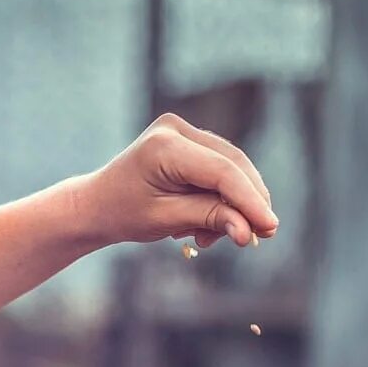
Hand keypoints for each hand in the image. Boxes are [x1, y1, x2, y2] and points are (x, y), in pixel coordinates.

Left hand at [74, 112, 277, 250]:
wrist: (97, 204)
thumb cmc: (124, 213)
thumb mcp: (166, 220)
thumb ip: (209, 219)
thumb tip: (249, 231)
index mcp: (164, 145)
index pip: (222, 171)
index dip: (250, 200)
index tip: (270, 228)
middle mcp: (176, 128)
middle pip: (232, 165)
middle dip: (249, 201)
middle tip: (261, 235)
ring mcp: (183, 131)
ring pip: (230, 167)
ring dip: (234, 203)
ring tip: (213, 237)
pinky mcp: (188, 141)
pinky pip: (219, 169)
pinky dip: (222, 197)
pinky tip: (205, 225)